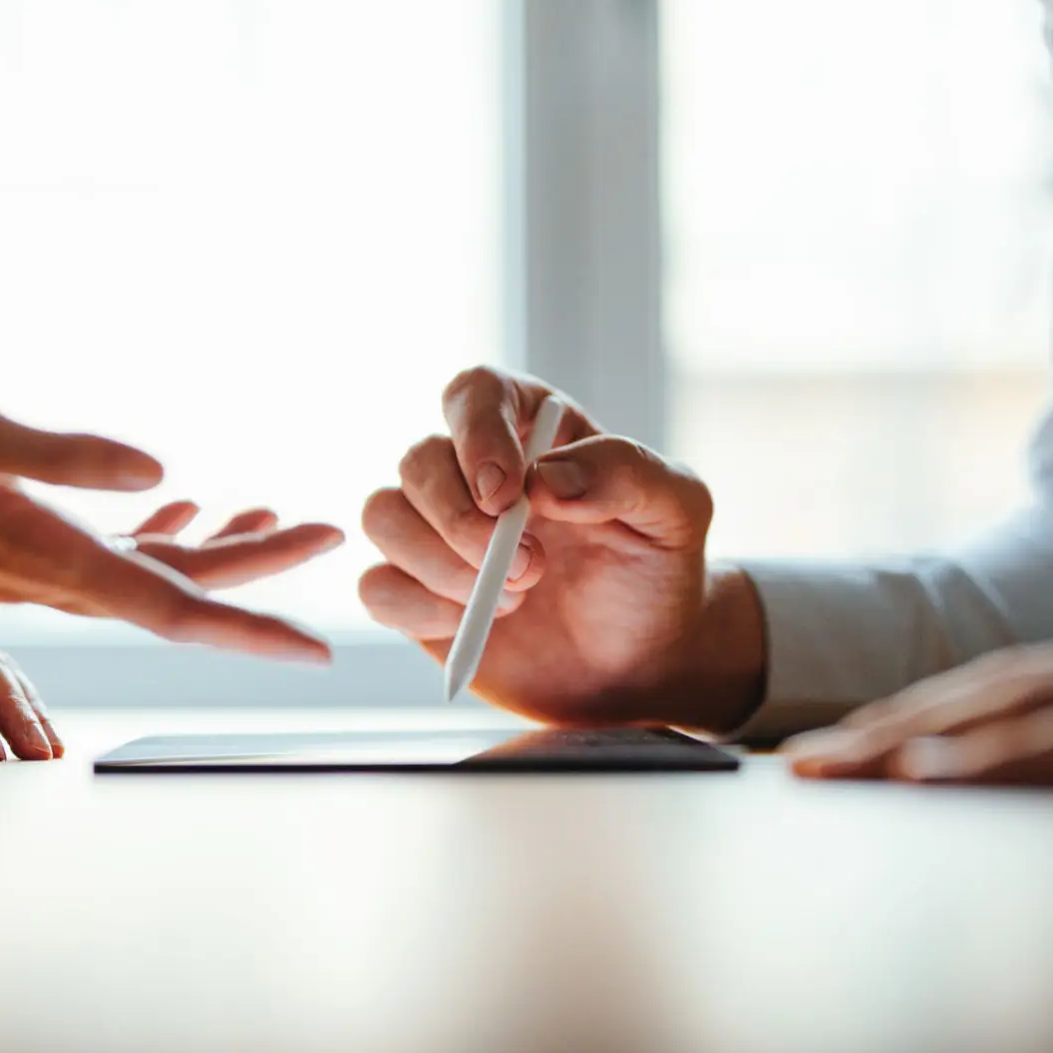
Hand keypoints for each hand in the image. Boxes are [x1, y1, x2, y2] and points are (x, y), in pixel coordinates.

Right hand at [0, 369, 338, 660]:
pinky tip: (188, 509)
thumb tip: (163, 475)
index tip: (316, 648)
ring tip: (276, 520)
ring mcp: (29, 561)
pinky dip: (157, 533)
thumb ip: (65, 456)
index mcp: (45, 556)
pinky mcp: (12, 538)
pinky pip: (104, 551)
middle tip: (326, 533)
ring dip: (216, 551)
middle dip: (258, 571)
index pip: (171, 606)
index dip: (250, 627)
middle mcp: (44, 575)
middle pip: (176, 590)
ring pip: (146, 572)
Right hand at [357, 366, 764, 730]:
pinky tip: (473, 623)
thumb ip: (626, 472)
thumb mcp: (675, 510)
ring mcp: (436, 531)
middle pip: (418, 461)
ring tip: (513, 600)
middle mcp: (471, 471)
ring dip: (439, 565)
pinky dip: (420, 608)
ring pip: (383, 517)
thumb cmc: (655, 571)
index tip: (506, 494)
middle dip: (462, 522)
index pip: (475, 394)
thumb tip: (547, 477)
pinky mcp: (415, 592)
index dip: (477, 434)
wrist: (640, 659)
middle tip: (530, 570)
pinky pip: (376, 587)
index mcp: (531, 430)